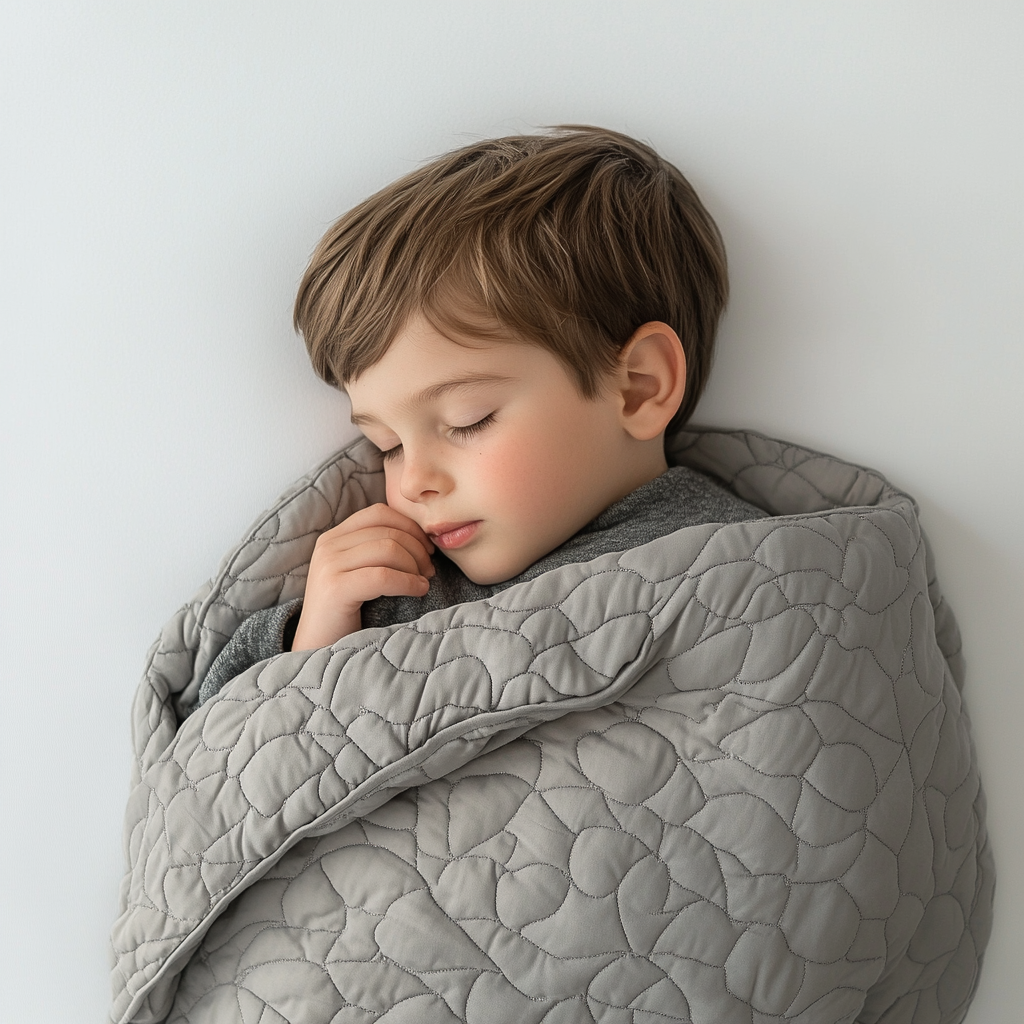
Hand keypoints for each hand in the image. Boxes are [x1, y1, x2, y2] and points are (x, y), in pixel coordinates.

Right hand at [290, 504, 434, 649]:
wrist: (318, 651)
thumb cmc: (348, 615)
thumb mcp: (360, 574)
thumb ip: (377, 551)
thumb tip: (422, 538)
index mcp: (334, 537)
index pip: (379, 513)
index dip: (410, 527)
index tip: (427, 548)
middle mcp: (328, 545)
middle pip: (387, 531)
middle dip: (417, 548)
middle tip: (429, 570)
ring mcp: (329, 565)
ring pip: (388, 549)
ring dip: (415, 565)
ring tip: (423, 582)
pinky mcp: (335, 588)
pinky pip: (383, 576)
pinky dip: (408, 582)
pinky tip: (418, 591)